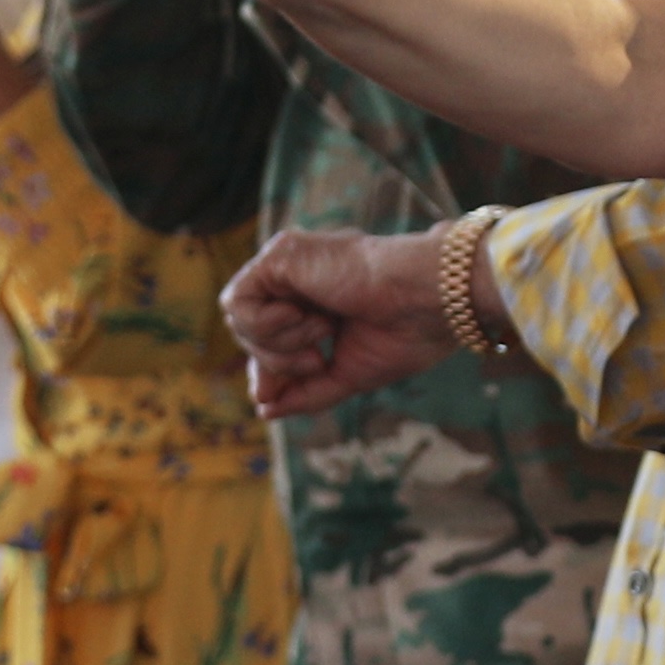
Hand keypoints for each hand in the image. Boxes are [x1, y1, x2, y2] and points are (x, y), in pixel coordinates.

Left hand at [215, 222, 476, 418]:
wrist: (427, 301)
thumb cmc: (405, 334)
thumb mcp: (347, 374)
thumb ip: (306, 392)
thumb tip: (265, 410)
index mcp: (318, 302)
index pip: (270, 339)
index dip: (269, 370)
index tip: (275, 395)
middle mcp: (300, 279)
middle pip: (250, 332)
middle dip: (274, 361)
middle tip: (317, 363)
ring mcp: (289, 263)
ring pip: (239, 319)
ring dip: (278, 343)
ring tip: (322, 335)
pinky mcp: (280, 254)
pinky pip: (237, 301)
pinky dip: (266, 324)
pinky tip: (309, 317)